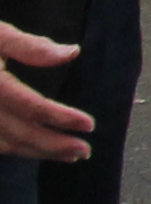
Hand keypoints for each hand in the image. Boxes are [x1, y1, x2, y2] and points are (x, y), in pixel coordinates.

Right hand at [0, 28, 94, 163]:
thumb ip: (31, 47)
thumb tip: (73, 52)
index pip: (31, 107)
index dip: (61, 118)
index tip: (89, 125)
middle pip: (19, 132)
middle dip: (53, 145)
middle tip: (85, 151)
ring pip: (4, 144)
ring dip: (37, 151)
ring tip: (68, 156)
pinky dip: (13, 150)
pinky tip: (33, 150)